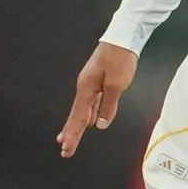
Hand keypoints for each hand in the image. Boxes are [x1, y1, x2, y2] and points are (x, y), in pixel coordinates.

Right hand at [57, 41, 138, 158]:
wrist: (122, 38)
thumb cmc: (119, 59)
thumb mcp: (117, 85)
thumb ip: (108, 106)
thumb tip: (99, 125)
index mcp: (86, 89)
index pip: (78, 117)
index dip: (73, 134)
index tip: (66, 148)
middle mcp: (84, 88)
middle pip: (76, 115)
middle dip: (70, 133)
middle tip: (64, 150)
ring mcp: (90, 85)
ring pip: (82, 110)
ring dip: (76, 125)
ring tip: (68, 139)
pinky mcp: (97, 83)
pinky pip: (90, 103)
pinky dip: (86, 115)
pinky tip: (87, 122)